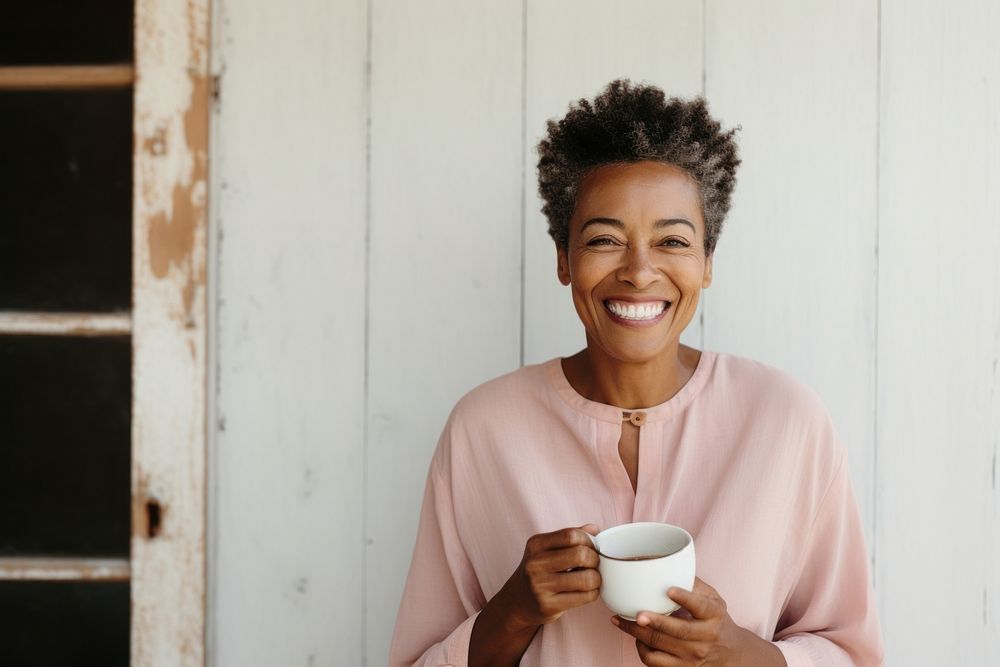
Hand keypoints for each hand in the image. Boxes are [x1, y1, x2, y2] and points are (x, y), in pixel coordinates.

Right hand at [503, 524, 601, 629]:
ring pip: (587, 579)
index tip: (591, 547)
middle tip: (593, 564)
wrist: (517, 601)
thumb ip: (570, 538)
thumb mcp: (547, 549)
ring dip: (597, 579)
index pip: (571, 535)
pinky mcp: (548, 605)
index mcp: (536, 544)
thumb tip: (594, 528)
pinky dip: (593, 593)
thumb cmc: (539, 571)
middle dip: (595, 559)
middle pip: (580, 555)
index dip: (588, 540)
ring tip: (592, 579)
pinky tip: (587, 591)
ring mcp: (540, 586)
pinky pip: (585, 597)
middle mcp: (535, 564)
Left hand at [611, 577, 785, 665]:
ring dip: (637, 633)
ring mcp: (693, 656)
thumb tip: (668, 563)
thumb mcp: (713, 599)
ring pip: (660, 646)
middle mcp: (705, 637)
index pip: (700, 606)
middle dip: (655, 622)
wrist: (730, 653)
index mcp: (713, 614)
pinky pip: (654, 661)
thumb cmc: (716, 619)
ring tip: (622, 620)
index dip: (685, 598)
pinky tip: (635, 637)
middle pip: (677, 630)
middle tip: (638, 613)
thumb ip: (694, 583)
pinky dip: (641, 649)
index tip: (669, 590)